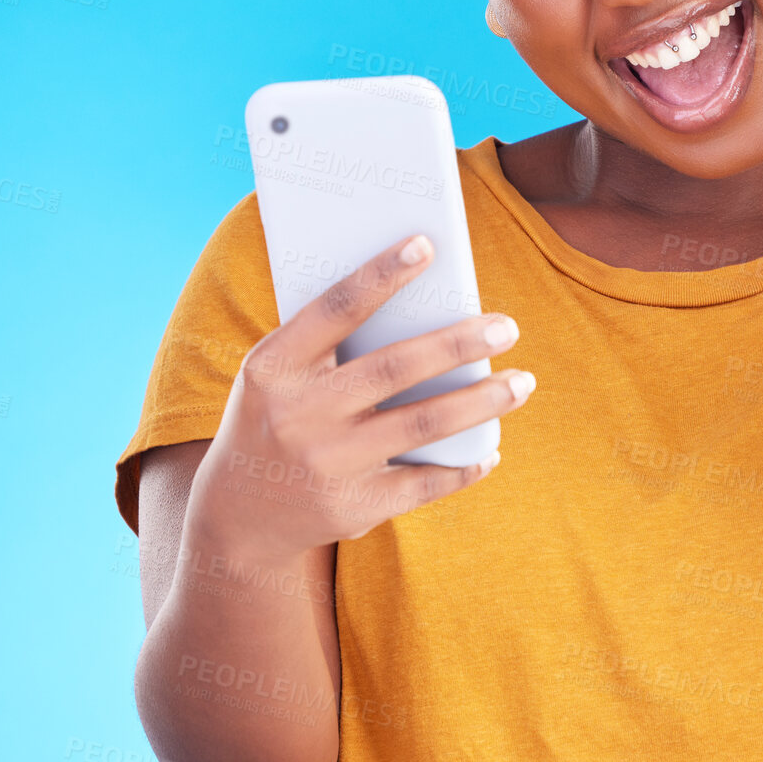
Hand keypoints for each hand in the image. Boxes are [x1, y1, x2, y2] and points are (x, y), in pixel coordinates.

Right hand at [183, 233, 533, 562]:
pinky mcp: (353, 507)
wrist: (240, 516)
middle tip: (508, 326)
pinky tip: (491, 448)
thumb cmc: (279, 417)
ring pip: (423, 424)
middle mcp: (298, 415)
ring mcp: (327, 464)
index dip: (380, 275)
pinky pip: (426, 483)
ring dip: (483, 401)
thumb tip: (426, 302)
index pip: (335, 310)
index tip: (427, 245)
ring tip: (522, 382)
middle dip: (459, 343)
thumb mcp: (281, 375)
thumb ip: (334, 341)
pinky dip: (465, 466)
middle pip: (396, 368)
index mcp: (274, 367)